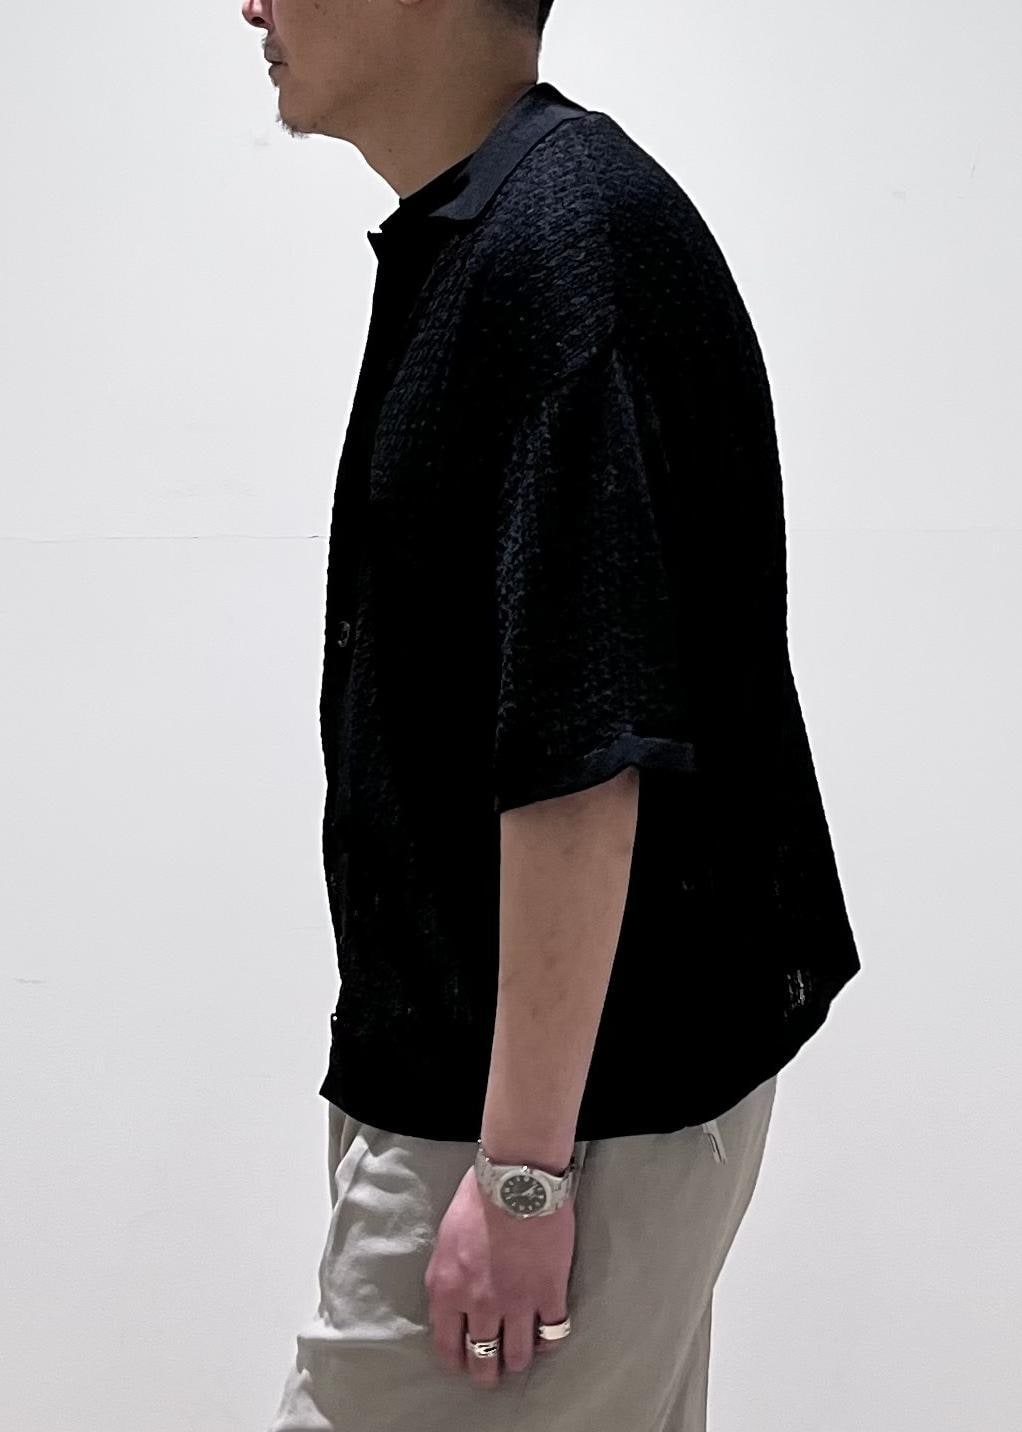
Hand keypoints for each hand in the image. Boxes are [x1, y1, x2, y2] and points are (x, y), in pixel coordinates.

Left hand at [424, 1164, 575, 1388]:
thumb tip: (454, 1299)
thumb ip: (448, 1276)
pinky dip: (550, 1339)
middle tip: (494, 1371)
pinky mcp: (549, 1293)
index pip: (447, 1346)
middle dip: (487, 1372)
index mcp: (448, 1290)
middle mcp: (479, 1305)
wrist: (516, 1181)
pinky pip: (552, 1334)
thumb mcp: (446, 1240)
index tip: (464, 1362)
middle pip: (482, 1360)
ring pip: (518, 1356)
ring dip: (519, 1360)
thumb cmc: (478, 1199)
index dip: (457, 1361)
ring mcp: (517, 1303)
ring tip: (521, 1355)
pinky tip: (548, 1332)